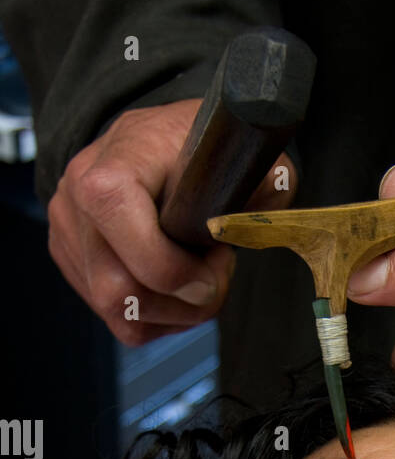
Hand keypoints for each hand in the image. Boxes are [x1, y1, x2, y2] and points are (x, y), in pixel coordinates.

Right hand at [48, 99, 296, 344]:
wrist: (158, 141)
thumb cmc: (201, 149)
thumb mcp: (244, 156)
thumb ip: (262, 189)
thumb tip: (257, 225)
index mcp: (114, 166)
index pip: (125, 232)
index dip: (177, 271)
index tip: (216, 264)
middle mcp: (76, 199)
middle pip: (118, 292)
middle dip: (181, 301)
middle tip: (213, 273)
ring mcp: (68, 233)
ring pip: (120, 314)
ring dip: (173, 311)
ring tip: (197, 275)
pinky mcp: (72, 260)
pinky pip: (118, 318)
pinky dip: (157, 314)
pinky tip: (177, 284)